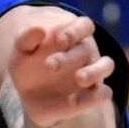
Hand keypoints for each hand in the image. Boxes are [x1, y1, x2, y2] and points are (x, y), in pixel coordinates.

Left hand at [6, 6, 113, 127]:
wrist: (31, 96)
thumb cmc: (28, 66)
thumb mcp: (21, 52)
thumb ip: (26, 38)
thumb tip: (39, 29)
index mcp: (72, 36)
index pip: (84, 25)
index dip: (75, 31)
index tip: (59, 40)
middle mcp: (86, 53)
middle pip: (86, 49)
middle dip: (69, 57)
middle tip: (49, 65)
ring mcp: (92, 73)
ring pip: (106, 66)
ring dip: (94, 72)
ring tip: (79, 78)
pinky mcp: (92, 95)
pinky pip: (103, 94)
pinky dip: (91, 98)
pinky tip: (72, 101)